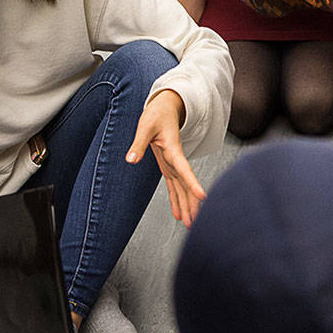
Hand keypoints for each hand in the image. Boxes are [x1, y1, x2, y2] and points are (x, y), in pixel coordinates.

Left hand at [127, 89, 206, 227]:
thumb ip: (138, 144)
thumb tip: (130, 160)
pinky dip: (177, 200)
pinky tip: (178, 214)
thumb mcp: (145, 127)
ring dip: (187, 205)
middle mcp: (176, 160)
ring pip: (183, 188)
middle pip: (186, 185)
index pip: (185, 170)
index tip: (202, 197)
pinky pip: (175, 186)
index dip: (193, 184)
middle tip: (195, 222)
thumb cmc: (156, 115)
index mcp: (174, 151)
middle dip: (191, 204)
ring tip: (190, 224)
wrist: (165, 108)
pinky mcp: (169, 166)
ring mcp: (174, 165)